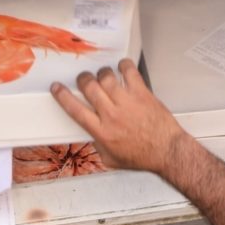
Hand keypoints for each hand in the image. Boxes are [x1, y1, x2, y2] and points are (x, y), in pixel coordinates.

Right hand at [50, 58, 186, 173]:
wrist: (166, 151)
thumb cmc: (142, 156)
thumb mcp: (110, 159)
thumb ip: (96, 145)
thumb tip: (90, 133)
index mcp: (101, 131)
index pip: (75, 109)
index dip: (62, 96)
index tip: (57, 88)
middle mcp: (112, 115)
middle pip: (89, 87)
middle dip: (83, 79)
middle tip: (85, 80)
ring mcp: (127, 102)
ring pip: (106, 77)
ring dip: (101, 73)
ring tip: (104, 76)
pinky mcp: (142, 94)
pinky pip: (129, 71)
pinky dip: (123, 66)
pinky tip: (122, 69)